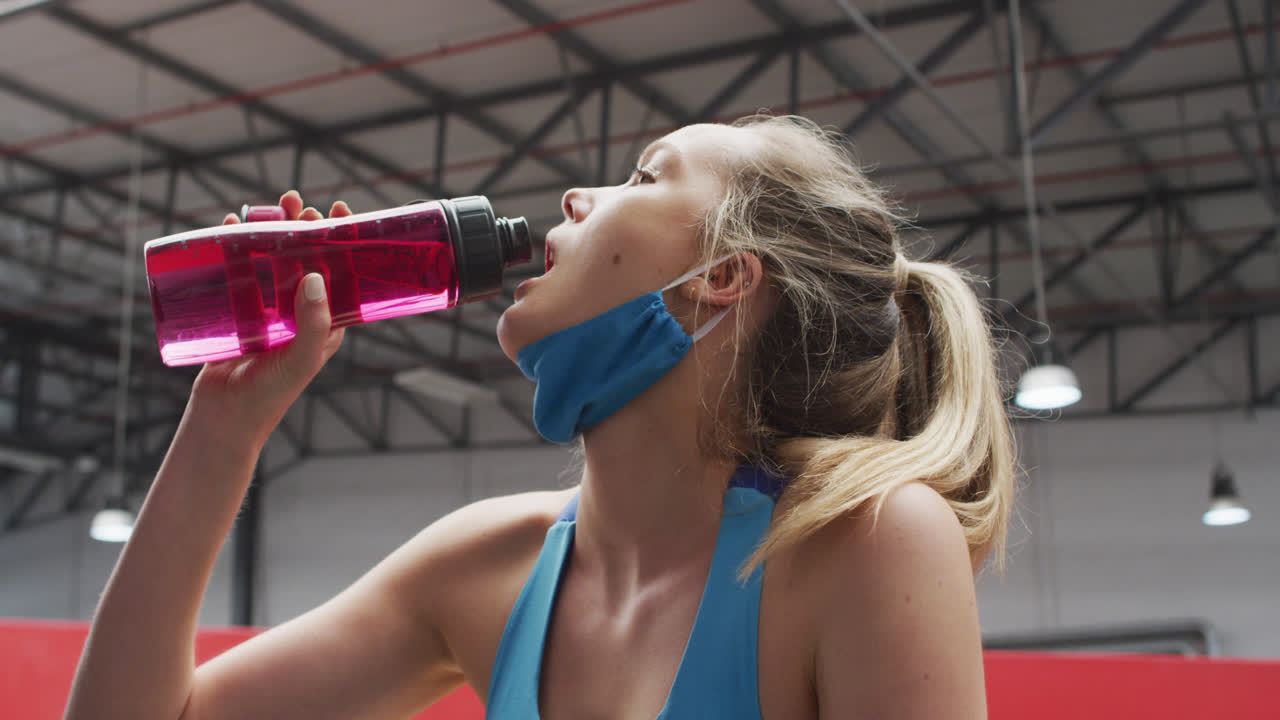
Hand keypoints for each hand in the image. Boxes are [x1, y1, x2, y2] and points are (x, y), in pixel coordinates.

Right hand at [189, 191, 351, 445]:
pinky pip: (239, 272)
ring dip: (273, 232)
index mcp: (326, 321)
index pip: (342, 273)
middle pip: (307, 259)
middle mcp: (300, 312)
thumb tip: (316, 277)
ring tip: (272, 208)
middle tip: (300, 206)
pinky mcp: (238, 311)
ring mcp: (268, 310)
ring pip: (273, 260)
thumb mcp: (302, 358)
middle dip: (305, 229)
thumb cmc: (271, 394)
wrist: (223, 417)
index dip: (344, 241)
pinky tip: (231, 226)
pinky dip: (236, 247)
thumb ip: (314, 323)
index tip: (341, 211)